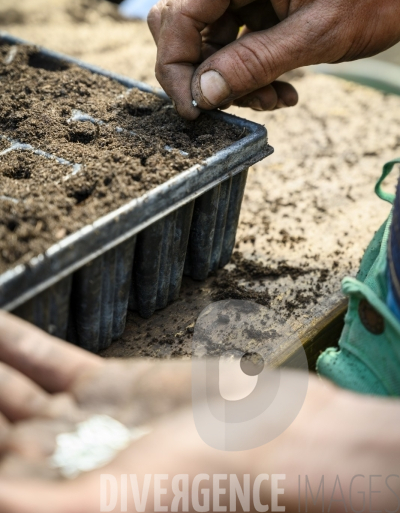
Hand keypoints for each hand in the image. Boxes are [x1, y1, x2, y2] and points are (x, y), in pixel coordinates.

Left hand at [0, 311, 398, 512]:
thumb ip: (33, 503)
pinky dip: (15, 337)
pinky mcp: (105, 384)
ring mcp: (79, 422)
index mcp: (48, 499)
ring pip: (7, 385)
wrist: (273, 446)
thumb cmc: (202, 491)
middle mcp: (54, 465)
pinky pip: (47, 357)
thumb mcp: (108, 510)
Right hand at [148, 0, 399, 118]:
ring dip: (232, 77)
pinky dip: (251, 69)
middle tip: (226, 104)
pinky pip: (238, 38)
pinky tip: (281, 87)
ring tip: (272, 97)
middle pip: (185, 24)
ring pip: (211, 37)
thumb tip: (203, 92)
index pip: (179, 15)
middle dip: (202, 72)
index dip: (176, 67)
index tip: (192, 109)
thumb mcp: (316, 35)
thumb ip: (253, 63)